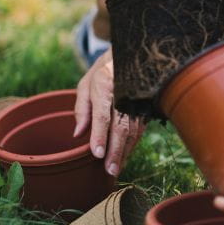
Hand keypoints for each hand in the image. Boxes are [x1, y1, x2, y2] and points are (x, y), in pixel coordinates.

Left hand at [74, 50, 144, 175]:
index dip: (100, 136)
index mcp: (105, 84)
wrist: (131, 54)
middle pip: (121, 126)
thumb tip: (78, 134)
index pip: (103, 115)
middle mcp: (124, 93)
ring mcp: (138, 99)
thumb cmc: (103, 71)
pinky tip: (125, 155)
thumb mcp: (86, 84)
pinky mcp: (145, 105)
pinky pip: (140, 128)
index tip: (97, 154)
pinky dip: (132, 144)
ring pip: (134, 130)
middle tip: (110, 170)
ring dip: (125, 151)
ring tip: (116, 168)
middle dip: (116, 151)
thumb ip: (82, 108)